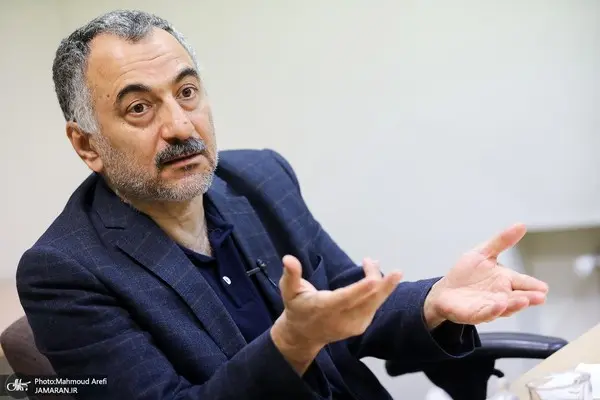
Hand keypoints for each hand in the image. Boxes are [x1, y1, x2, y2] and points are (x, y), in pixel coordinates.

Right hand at [271, 255, 401, 374]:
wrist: (303, 335)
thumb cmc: (297, 307)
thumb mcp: (288, 290)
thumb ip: (291, 275)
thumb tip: (288, 258)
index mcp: (324, 308)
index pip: (345, 299)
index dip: (360, 290)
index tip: (374, 279)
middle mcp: (342, 319)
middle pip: (367, 300)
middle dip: (378, 281)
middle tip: (377, 262)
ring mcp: (354, 325)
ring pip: (374, 303)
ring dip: (380, 282)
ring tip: (372, 263)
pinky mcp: (361, 326)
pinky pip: (374, 306)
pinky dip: (379, 291)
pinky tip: (375, 277)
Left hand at [424, 223, 548, 328]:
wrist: (445, 291)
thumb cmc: (466, 274)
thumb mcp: (483, 253)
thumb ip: (501, 241)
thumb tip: (520, 225)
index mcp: (505, 280)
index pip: (523, 282)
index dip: (533, 285)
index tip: (544, 287)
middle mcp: (501, 295)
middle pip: (518, 297)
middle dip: (529, 297)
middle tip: (540, 296)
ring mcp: (490, 306)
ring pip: (505, 307)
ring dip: (514, 304)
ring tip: (523, 300)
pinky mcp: (475, 313)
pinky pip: (485, 313)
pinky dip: (493, 310)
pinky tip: (499, 305)